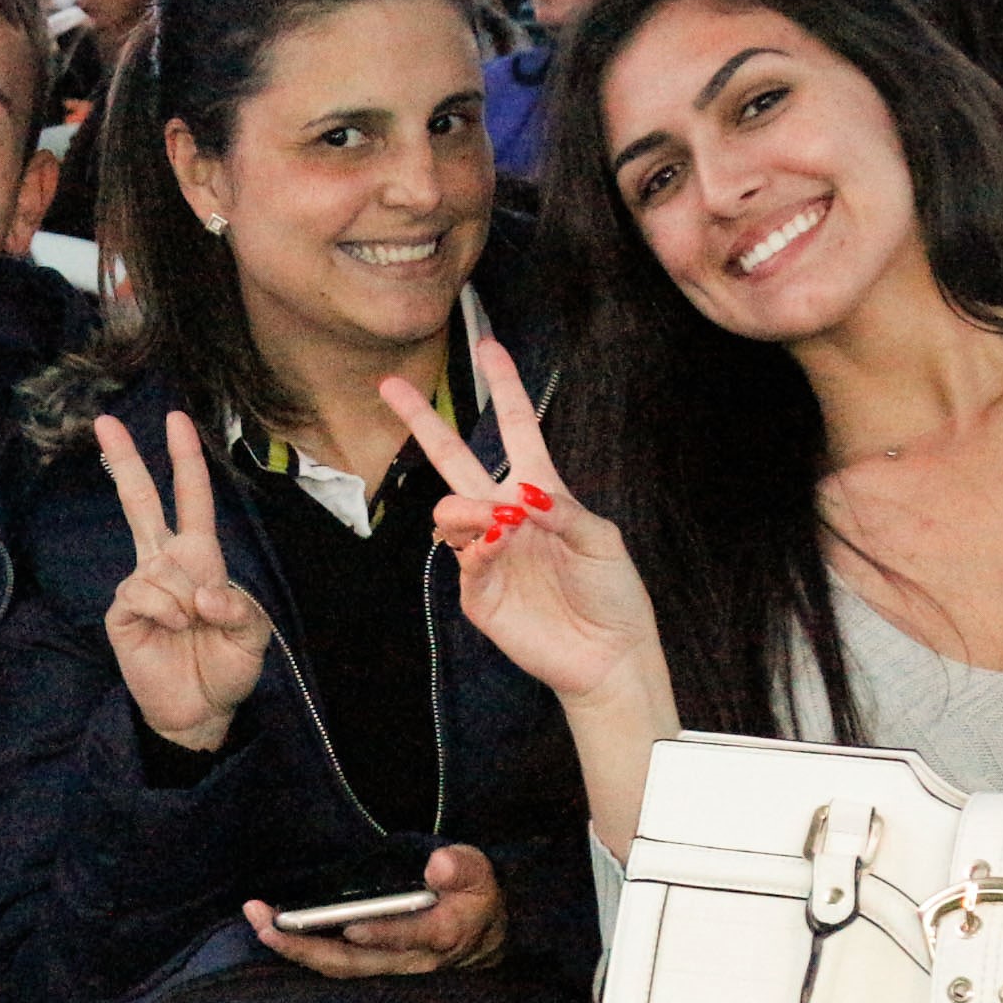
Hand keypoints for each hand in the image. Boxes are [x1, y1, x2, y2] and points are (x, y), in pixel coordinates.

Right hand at [93, 409, 272, 753]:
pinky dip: (164, 612)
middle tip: (105, 420)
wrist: (200, 711)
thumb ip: (239, 607)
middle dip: (126, 460)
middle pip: (140, 502)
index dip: (185, 460)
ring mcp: (141, 586)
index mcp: (200, 558)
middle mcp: (165, 563)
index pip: (191, 499)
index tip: (176, 419)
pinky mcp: (122, 612)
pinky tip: (171, 629)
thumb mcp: (252, 634)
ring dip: (183, 599)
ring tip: (191, 627)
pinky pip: (141, 594)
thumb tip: (202, 595)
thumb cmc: (226, 666)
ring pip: (156, 568)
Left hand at [248, 843, 506, 977]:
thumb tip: (438, 864)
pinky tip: (271, 928)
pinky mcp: (370, 964)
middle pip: (355, 962)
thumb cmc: (472, 898)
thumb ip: (463, 869)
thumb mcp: (480, 875)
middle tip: (268, 924)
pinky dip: (300, 948)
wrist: (480, 935)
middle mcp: (409, 961)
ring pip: (337, 966)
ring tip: (256, 920)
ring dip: (294, 948)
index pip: (413, 937)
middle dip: (308, 945)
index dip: (385, 934)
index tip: (353, 926)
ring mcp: (386, 967)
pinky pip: (332, 963)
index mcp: (442, 935)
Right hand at [381, 339, 667, 714]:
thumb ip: (562, 510)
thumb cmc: (613, 592)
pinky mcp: (478, 593)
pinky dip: (475, 548)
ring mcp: (488, 553)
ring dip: (464, 507)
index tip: (489, 347)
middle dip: (423, 420)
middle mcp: (507, 515)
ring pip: (449, 511)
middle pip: (456, 458)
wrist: (609, 655)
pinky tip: (495, 545)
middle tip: (389, 384)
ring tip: (493, 521)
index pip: (516, 428)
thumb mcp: (601, 539)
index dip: (504, 387)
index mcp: (542, 492)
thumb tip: (519, 494)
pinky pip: (462, 559)